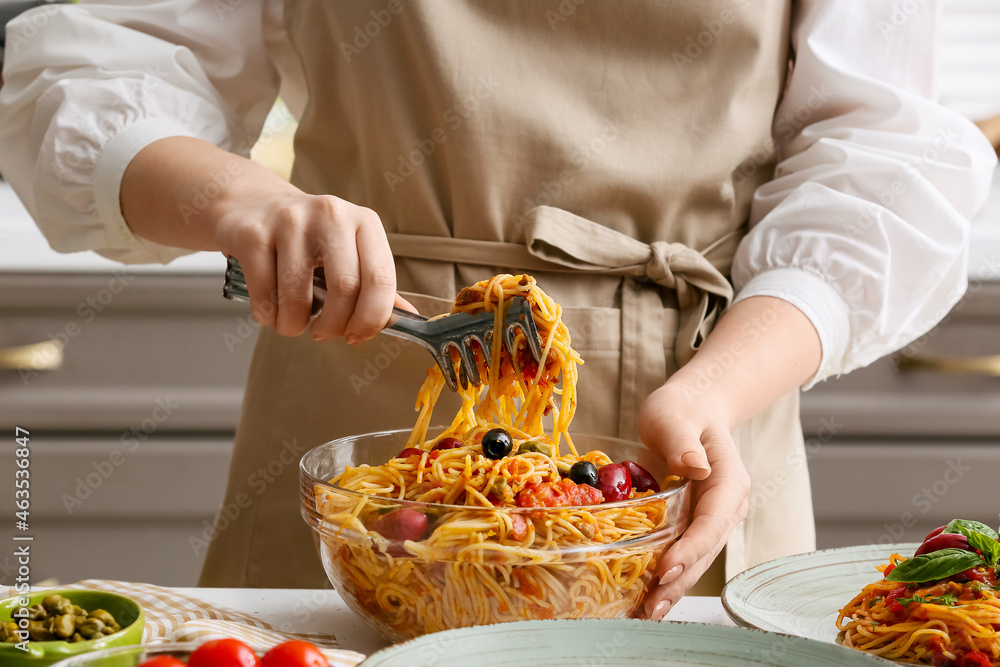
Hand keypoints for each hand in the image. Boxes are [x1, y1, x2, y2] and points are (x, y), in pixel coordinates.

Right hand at [213, 189, 396, 341]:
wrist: (251, 205)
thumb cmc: (307, 237)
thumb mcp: (348, 250)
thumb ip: (375, 284)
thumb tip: (407, 320)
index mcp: (363, 221)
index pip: (381, 278)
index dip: (372, 318)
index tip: (357, 336)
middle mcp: (331, 214)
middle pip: (345, 288)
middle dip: (334, 325)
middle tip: (323, 333)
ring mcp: (290, 221)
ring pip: (298, 297)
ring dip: (294, 325)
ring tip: (291, 322)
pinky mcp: (254, 234)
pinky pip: (265, 295)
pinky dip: (268, 316)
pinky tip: (271, 309)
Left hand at [636, 382, 749, 619]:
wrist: (689, 412)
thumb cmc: (681, 411)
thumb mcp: (676, 417)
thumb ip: (683, 442)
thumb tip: (695, 466)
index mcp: (729, 483)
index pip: (711, 523)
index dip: (690, 549)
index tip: (666, 569)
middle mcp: (725, 509)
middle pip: (704, 552)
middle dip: (678, 582)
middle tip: (649, 607)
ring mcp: (710, 521)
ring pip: (693, 561)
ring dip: (671, 590)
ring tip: (644, 614)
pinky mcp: (692, 527)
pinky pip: (680, 556)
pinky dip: (664, 580)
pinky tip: (642, 601)